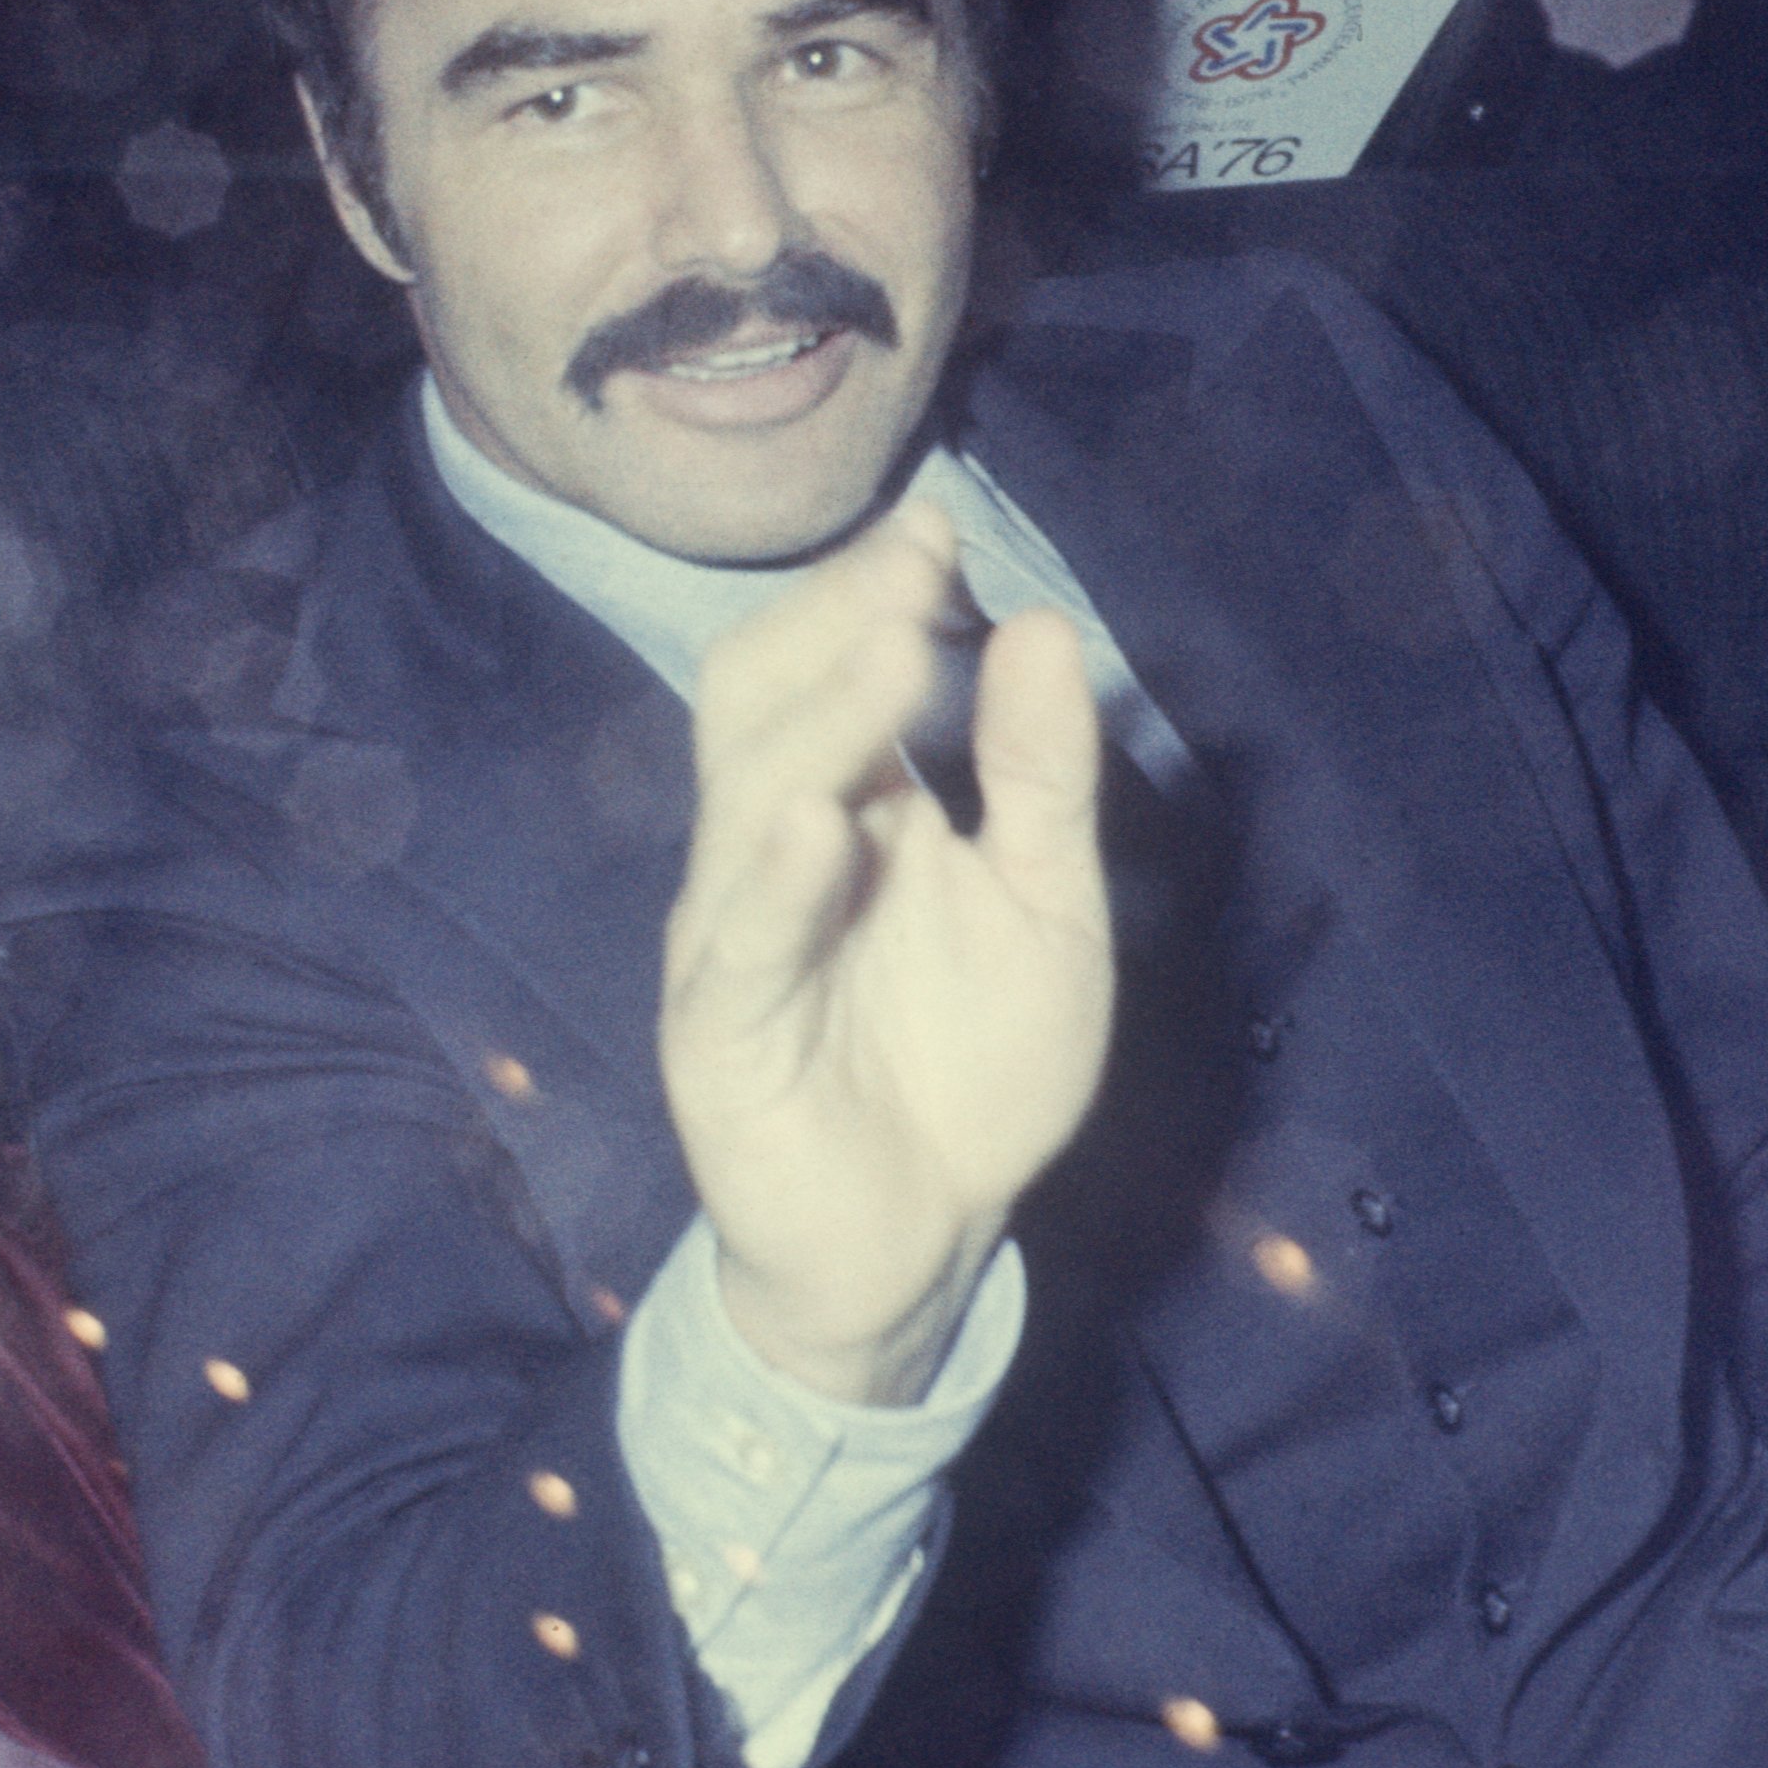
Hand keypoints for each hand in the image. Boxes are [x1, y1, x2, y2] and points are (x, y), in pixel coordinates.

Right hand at [661, 497, 1116, 1404]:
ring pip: (749, 801)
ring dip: (824, 721)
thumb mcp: (1046, 905)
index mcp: (843, 807)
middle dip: (837, 625)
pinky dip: (776, 882)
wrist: (924, 1239)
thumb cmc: (970, 1065)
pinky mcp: (721, 1035)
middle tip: (917, 564)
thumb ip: (1039, 778)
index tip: (942, 528)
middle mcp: (768, 853)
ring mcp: (736, 939)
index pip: (825, 666)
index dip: (871, 594)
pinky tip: (822, 827)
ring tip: (894, 645)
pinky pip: (740, 948)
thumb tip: (1037, 626)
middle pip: (762, 703)